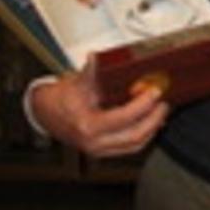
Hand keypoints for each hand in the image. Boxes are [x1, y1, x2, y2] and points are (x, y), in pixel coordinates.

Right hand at [29, 58, 167, 157]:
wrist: (45, 113)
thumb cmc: (61, 99)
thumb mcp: (76, 83)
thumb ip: (90, 72)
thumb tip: (96, 58)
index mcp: (87, 126)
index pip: (123, 118)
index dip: (143, 105)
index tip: (154, 92)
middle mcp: (94, 142)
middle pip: (134, 135)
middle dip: (154, 118)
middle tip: (163, 102)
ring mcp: (99, 149)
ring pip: (135, 145)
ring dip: (153, 127)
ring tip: (161, 110)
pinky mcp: (104, 151)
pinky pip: (130, 147)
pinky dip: (145, 135)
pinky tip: (152, 122)